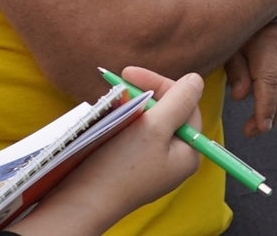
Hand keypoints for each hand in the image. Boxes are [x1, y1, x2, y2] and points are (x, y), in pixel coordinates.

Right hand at [18, 67, 203, 235]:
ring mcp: (151, 166)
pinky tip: (107, 119)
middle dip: (145, 96)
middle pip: (168, 114)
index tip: (130, 73)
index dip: (161, 84)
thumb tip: (196, 79)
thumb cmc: (119, 167)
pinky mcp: (129, 170)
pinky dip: (122, 123)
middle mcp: (173, 161)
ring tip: (112, 101)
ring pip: (147, 124)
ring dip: (132, 108)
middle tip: (119, 83)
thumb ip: (179, 101)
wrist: (79, 204)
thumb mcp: (154, 127)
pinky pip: (132, 138)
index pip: (186, 105)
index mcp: (188, 153)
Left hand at [224, 23, 276, 137]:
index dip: (265, 107)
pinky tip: (275, 112)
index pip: (269, 81)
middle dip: (274, 114)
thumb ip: (236, 71)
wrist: (267, 12)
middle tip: (257, 130)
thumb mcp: (232, 48)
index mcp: (269, 44)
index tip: (258, 127)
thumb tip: (240, 96)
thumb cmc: (243, 34)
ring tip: (262, 123)